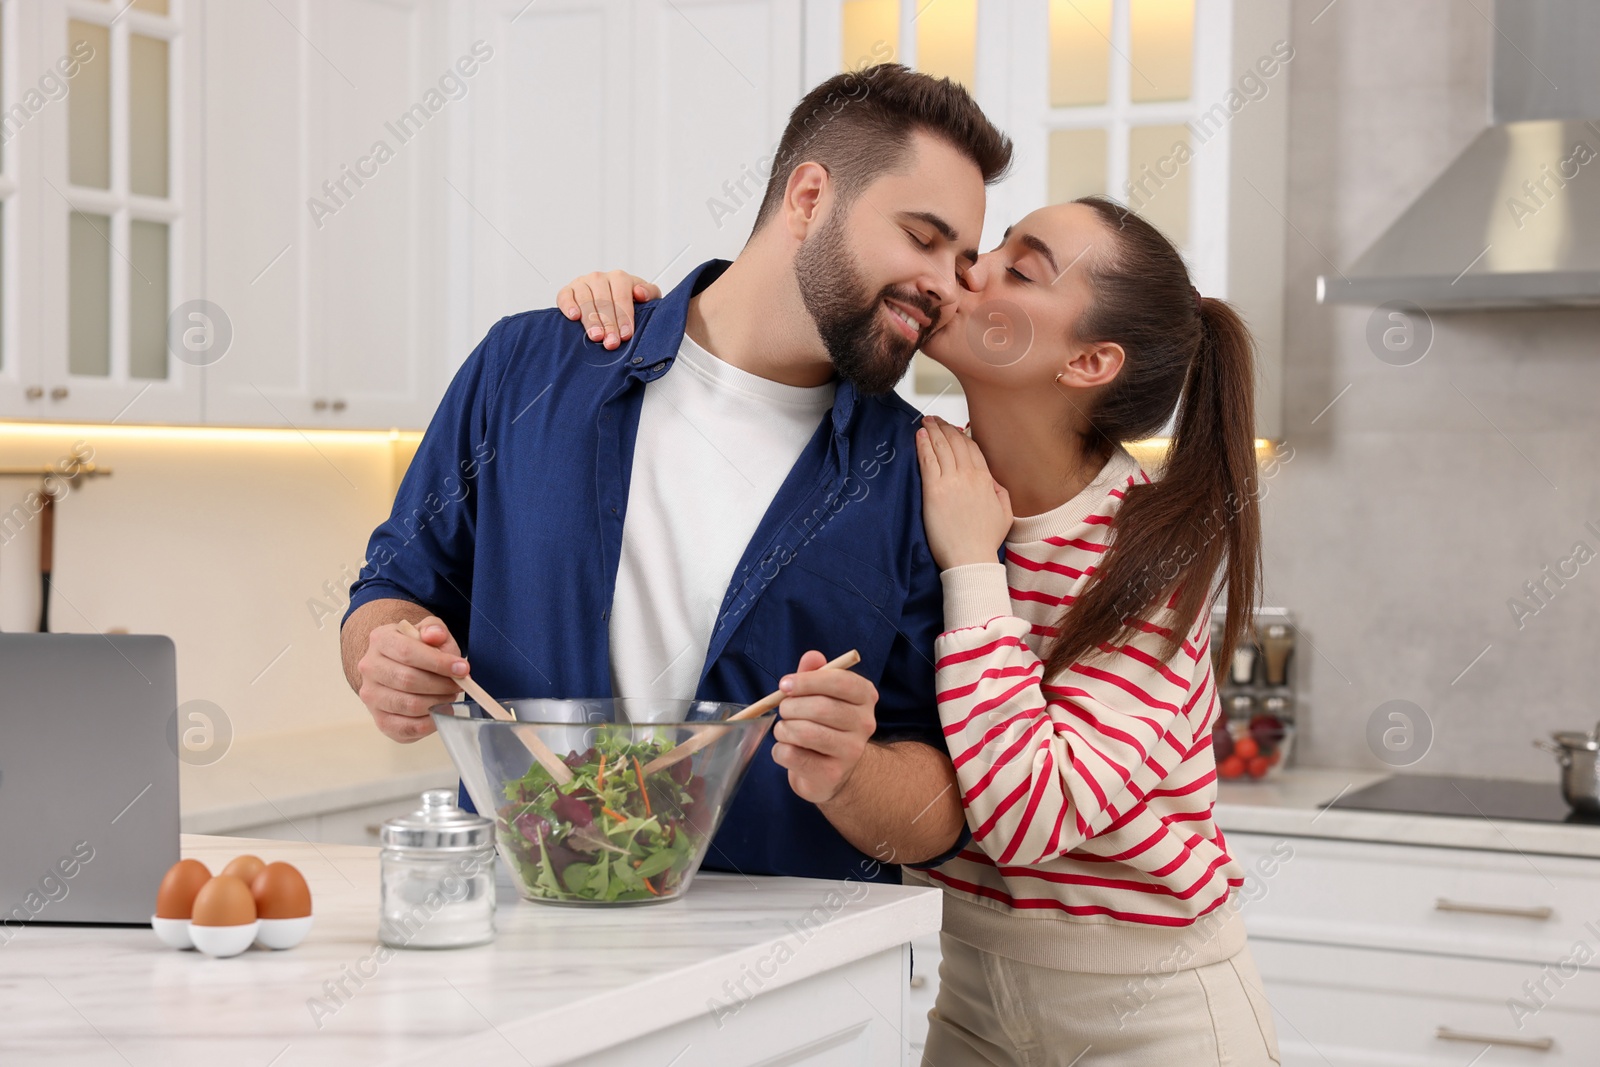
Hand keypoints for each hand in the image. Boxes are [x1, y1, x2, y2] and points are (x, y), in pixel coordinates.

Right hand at [356, 616, 468, 741]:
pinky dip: (430, 722)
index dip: (438, 662)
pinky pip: (407, 728)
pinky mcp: (380, 720)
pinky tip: (441, 711)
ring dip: (438, 702)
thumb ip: (435, 630)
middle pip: (407, 680)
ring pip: (409, 705)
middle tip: (458, 685)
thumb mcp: (430, 631)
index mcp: (381, 640)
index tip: (462, 668)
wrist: (401, 665)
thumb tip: (435, 636)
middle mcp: (369, 668)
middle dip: (441, 685)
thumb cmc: (420, 647)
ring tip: (450, 695)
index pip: (407, 652)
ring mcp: (371, 696)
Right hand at [556, 270, 660, 349]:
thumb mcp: (645, 298)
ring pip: (585, 300)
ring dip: (591, 319)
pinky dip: (569, 306)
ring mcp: (582, 283)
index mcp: (619, 278)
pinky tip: (574, 317)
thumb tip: (640, 293)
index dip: (624, 316)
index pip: (622, 296)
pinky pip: (565, 296)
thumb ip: (650, 293)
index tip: (626, 335)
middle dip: (608, 324)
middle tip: (611, 342)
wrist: (608, 299)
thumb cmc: (627, 301)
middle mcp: (599, 278)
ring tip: (596, 336)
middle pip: (603, 300)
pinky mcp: (567, 291)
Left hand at [770, 651, 878, 804]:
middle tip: (783, 710)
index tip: (784, 685)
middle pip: (821, 707)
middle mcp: (865, 723)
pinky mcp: (832, 774)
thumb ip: (815, 673)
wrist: (835, 769)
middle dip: (791, 706)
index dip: (807, 681)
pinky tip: (787, 749)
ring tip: (784, 730)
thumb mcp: (821, 693)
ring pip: (805, 733)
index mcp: (865, 696)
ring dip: (784, 729)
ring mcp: (851, 752)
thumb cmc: (825, 723)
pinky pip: (793, 755)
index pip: (840, 681)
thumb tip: (812, 657)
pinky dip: (780, 751)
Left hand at [915, 415, 1012, 568]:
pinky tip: (919, 434)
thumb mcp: (1004, 513)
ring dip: (933, 430)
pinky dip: (923, 444)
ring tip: (926, 421)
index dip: (960, 436)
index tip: (952, 430)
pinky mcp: (934, 490)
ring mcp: (951, 481)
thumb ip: (999, 492)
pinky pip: (927, 460)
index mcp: (986, 480)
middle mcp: (969, 476)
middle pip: (955, 443)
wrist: (970, 558)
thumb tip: (992, 480)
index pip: (972, 449)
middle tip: (935, 420)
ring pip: (941, 447)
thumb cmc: (984, 542)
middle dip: (944, 428)